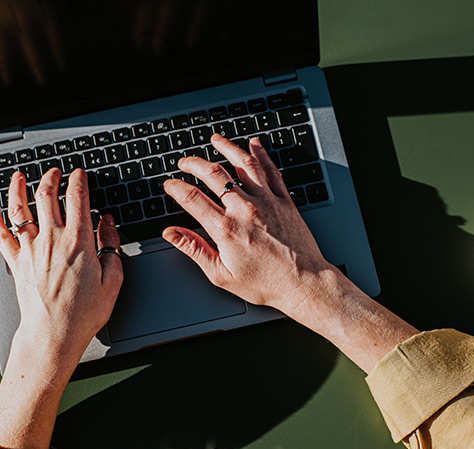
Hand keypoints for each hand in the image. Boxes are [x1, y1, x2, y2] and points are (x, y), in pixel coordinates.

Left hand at [0, 167, 122, 370]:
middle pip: (46, 196)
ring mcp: (31, 250)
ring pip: (19, 210)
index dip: (78, 180)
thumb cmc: (83, 313)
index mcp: (78, 241)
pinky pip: (1, 236)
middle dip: (50, 178)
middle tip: (54, 171)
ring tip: (19, 177)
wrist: (53, 334)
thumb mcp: (113, 280)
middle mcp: (51, 239)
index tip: (79, 174)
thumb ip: (112, 246)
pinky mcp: (17, 263)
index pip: (77, 198)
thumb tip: (108, 224)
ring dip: (18, 189)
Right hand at [164, 135, 418, 372]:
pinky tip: (254, 145)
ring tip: (216, 140)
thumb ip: (195, 249)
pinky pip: (271, 170)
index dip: (176, 187)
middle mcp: (245, 210)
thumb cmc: (266, 283)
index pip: (192, 198)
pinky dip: (261, 154)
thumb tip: (172, 234)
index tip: (170, 184)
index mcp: (226, 229)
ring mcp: (266, 202)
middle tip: (185, 162)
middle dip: (194, 164)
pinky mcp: (284, 201)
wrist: (303, 283)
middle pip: (214, 174)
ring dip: (227, 148)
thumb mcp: (222, 275)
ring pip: (243, 164)